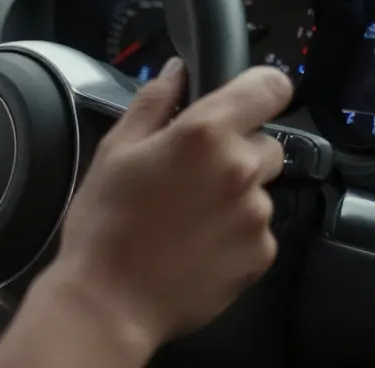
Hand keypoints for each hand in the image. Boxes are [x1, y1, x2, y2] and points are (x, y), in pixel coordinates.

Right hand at [43, 58, 292, 353]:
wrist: (110, 302)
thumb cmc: (105, 224)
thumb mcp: (116, 150)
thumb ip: (154, 101)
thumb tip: (177, 71)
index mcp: (205, 134)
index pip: (269, 87)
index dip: (260, 88)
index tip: (244, 99)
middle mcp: (240, 170)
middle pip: (264, 143)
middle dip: (236, 151)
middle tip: (190, 174)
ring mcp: (256, 215)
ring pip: (258, 190)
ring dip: (233, 196)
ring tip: (186, 217)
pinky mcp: (261, 254)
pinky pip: (257, 230)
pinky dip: (234, 233)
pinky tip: (195, 243)